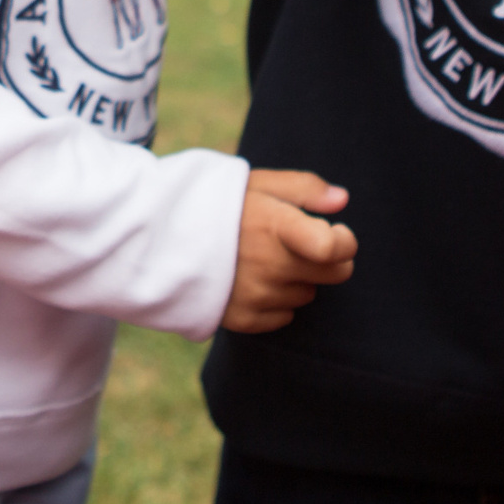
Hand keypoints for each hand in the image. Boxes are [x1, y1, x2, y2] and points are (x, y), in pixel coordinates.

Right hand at [222, 168, 356, 333]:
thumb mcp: (256, 183)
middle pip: (335, 274)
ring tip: (263, 257)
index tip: (336, 232)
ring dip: (297, 278)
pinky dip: (276, 300)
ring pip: (308, 294)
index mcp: (276, 226)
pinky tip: (251, 278)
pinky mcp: (244, 320)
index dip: (344, 241)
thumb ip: (304, 188)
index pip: (333, 248)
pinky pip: (284, 316)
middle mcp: (270, 265)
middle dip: (328, 258)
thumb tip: (342, 200)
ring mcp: (257, 296)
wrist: (159, 239)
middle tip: (300, 243)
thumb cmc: (214, 204)